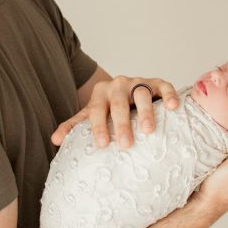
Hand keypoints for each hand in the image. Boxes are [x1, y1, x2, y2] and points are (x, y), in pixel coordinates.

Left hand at [50, 75, 179, 149]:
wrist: (124, 89)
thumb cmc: (107, 108)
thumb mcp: (89, 115)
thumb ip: (74, 127)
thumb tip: (55, 140)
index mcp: (100, 93)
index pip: (96, 110)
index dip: (98, 127)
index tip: (101, 144)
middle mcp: (118, 85)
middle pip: (119, 104)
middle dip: (122, 124)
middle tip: (125, 145)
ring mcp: (138, 82)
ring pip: (141, 94)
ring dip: (145, 112)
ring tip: (148, 131)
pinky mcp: (156, 82)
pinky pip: (163, 85)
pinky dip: (168, 94)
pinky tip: (172, 107)